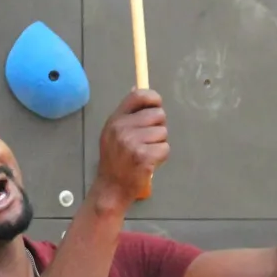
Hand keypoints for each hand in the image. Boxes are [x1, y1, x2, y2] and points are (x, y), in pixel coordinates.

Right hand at [92, 89, 169, 209]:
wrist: (111, 188)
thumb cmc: (115, 161)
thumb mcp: (113, 133)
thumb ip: (126, 113)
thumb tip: (137, 88)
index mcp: (115, 120)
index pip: (138, 96)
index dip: (153, 98)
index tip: (157, 105)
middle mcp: (122, 129)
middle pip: (158, 114)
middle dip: (158, 127)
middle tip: (148, 140)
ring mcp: (132, 143)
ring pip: (163, 133)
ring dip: (159, 144)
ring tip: (146, 153)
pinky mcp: (143, 157)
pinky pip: (165, 148)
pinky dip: (161, 157)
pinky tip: (149, 162)